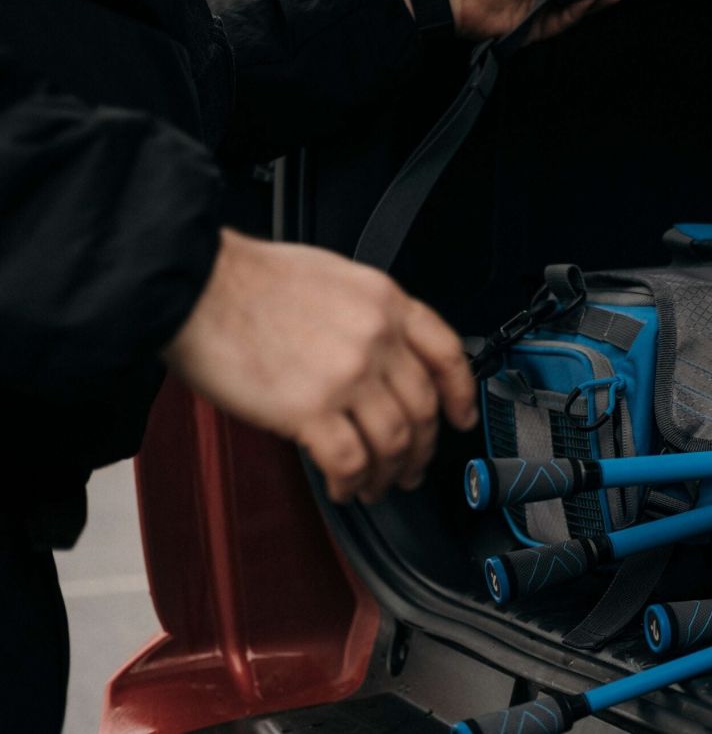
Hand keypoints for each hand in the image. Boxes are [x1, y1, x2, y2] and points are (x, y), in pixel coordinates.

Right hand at [162, 229, 478, 503]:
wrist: (195, 283)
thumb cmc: (249, 279)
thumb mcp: (333, 278)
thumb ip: (369, 317)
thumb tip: (382, 360)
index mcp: (386, 302)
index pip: (446, 354)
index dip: (461, 395)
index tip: (462, 419)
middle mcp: (377, 338)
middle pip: (422, 408)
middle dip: (422, 447)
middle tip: (412, 466)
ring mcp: (347, 374)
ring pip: (393, 441)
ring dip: (388, 472)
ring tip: (375, 484)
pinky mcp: (309, 408)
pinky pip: (349, 460)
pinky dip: (351, 482)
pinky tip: (343, 487)